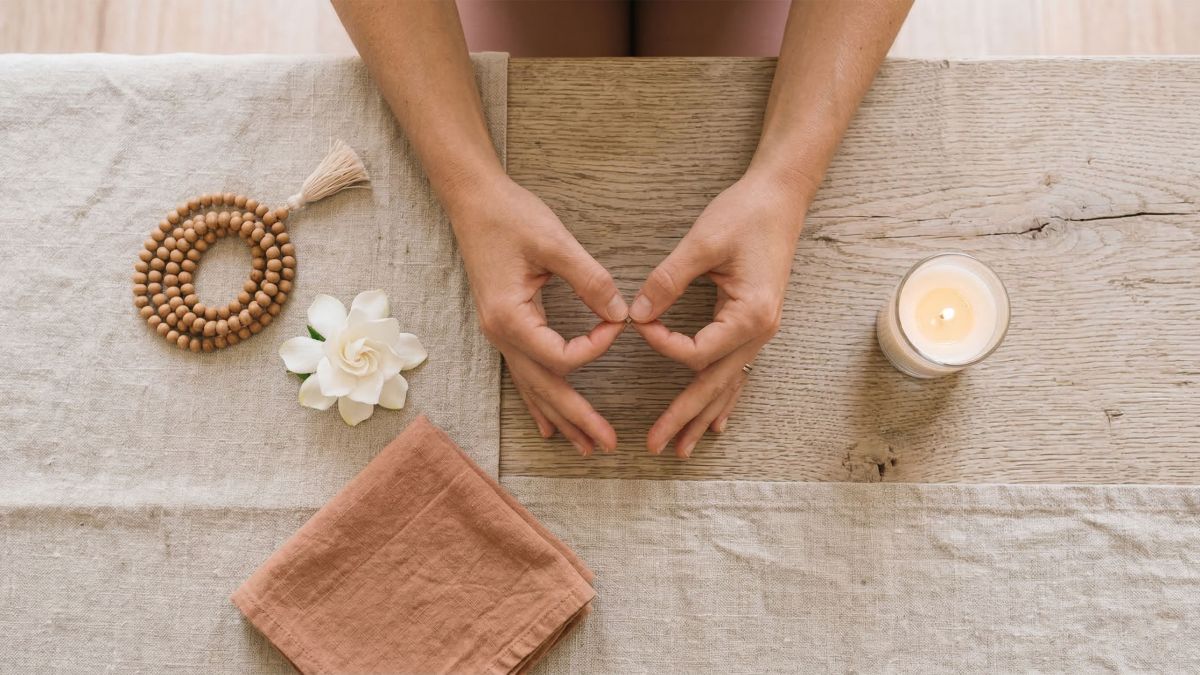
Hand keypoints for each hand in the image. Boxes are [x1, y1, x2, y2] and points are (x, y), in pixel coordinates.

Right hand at [447, 173, 627, 455]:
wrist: (473, 200)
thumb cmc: (511, 216)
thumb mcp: (554, 242)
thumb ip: (590, 280)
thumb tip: (621, 314)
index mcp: (510, 317)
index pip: (561, 355)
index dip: (596, 347)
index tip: (620, 323)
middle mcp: (500, 334)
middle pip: (544, 388)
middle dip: (578, 417)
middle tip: (607, 445)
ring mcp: (498, 335)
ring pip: (533, 387)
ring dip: (561, 416)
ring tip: (584, 446)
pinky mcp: (504, 327)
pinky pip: (523, 373)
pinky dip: (540, 400)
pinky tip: (550, 424)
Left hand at [629, 171, 809, 456]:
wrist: (780, 197)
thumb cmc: (744, 214)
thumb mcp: (702, 242)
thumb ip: (668, 280)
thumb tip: (637, 313)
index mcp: (751, 314)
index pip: (698, 351)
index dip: (663, 344)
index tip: (639, 323)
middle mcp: (760, 332)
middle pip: (715, 385)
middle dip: (684, 416)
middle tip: (655, 445)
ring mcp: (760, 332)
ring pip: (727, 386)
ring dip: (701, 416)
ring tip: (680, 448)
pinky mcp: (753, 325)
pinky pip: (735, 371)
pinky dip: (721, 398)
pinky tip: (714, 424)